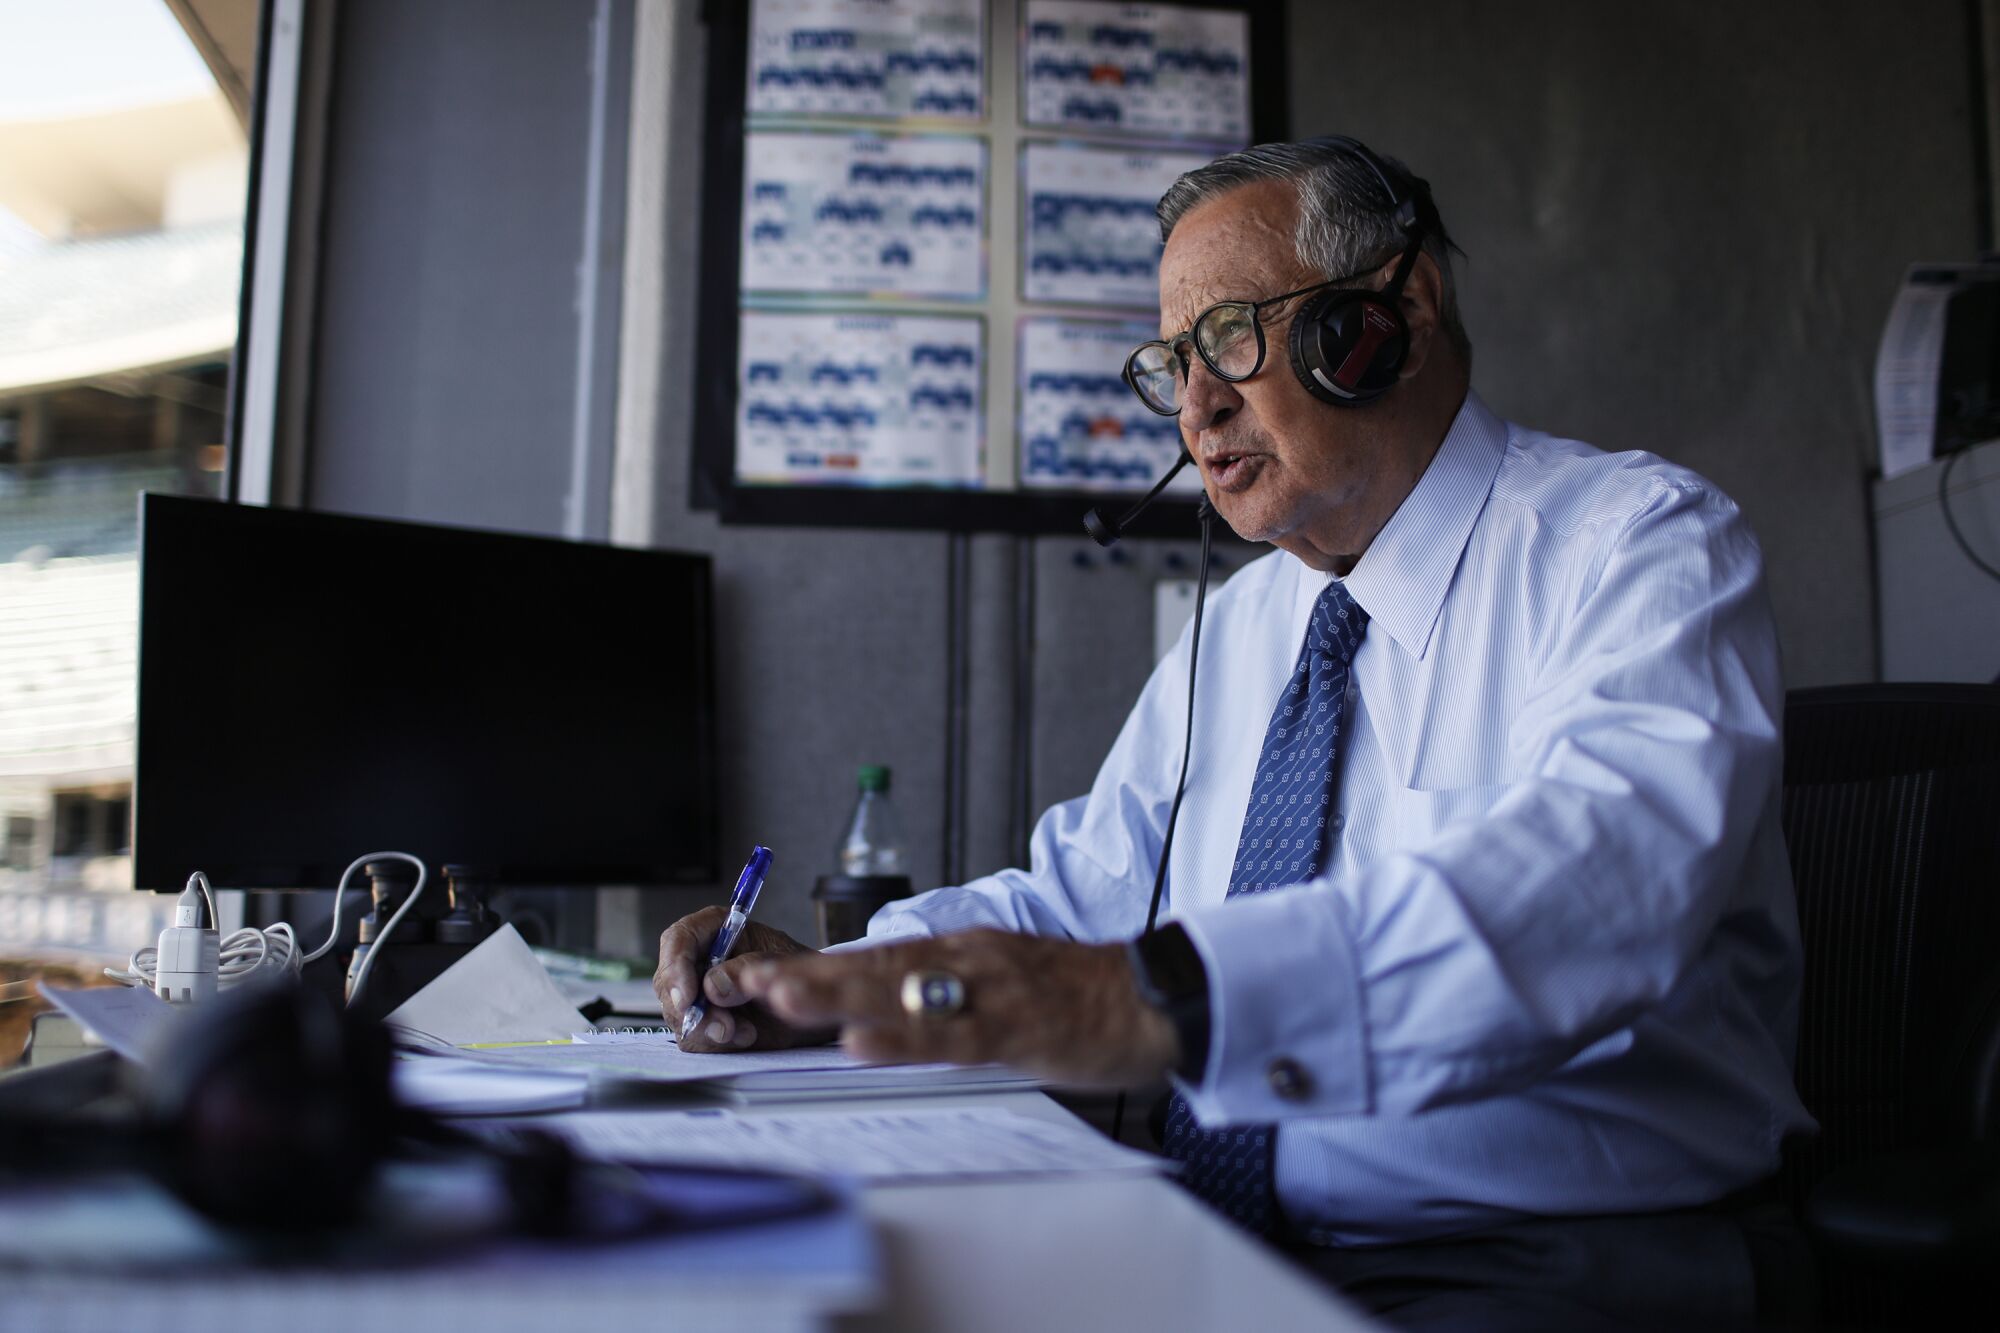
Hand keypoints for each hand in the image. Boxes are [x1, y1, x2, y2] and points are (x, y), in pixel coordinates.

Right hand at [653, 907, 832, 1051]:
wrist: (812, 1004)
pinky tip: (746, 1036)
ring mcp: (696, 992)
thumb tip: (711, 987)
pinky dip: (717, 1043)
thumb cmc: (796, 972)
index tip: (689, 997)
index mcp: (714, 930)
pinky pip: (692, 1037)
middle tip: (725, 1027)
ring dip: (708, 1030)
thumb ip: (746, 968)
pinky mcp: (701, 1021)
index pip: (678, 940)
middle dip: (694, 1010)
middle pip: (670, 982)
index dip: (676, 967)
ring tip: (747, 1032)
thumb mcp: (780, 962)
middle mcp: (699, 959)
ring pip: (678, 1014)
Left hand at [735, 929, 1179, 1087]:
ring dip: (839, 996)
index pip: (875, 953)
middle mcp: (968, 961)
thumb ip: (949, 988)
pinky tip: (864, 1042)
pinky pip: (950, 1037)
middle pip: (874, 965)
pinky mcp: (1015, 1030)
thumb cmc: (1078, 995)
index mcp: (963, 949)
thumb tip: (889, 1009)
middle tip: (744, 979)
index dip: (814, 963)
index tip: (757, 971)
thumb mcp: (1004, 978)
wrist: (1154, 995)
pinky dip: (904, 1039)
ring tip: (783, 1000)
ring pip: (901, 993)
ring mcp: (989, 994)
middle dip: (807, 975)